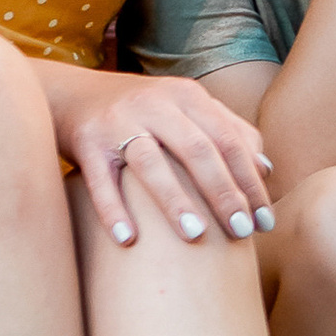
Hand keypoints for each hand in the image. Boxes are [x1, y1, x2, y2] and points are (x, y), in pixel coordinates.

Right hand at [43, 63, 275, 247]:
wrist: (69, 94)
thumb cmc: (141, 113)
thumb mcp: (185, 110)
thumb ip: (227, 131)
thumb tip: (266, 170)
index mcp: (187, 97)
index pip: (229, 140)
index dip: (250, 181)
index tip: (266, 221)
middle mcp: (155, 105)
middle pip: (197, 150)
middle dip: (223, 193)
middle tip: (241, 233)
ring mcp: (117, 122)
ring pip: (150, 162)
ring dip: (174, 200)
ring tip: (195, 236)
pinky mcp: (85, 142)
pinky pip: (100, 180)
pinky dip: (113, 210)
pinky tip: (128, 241)